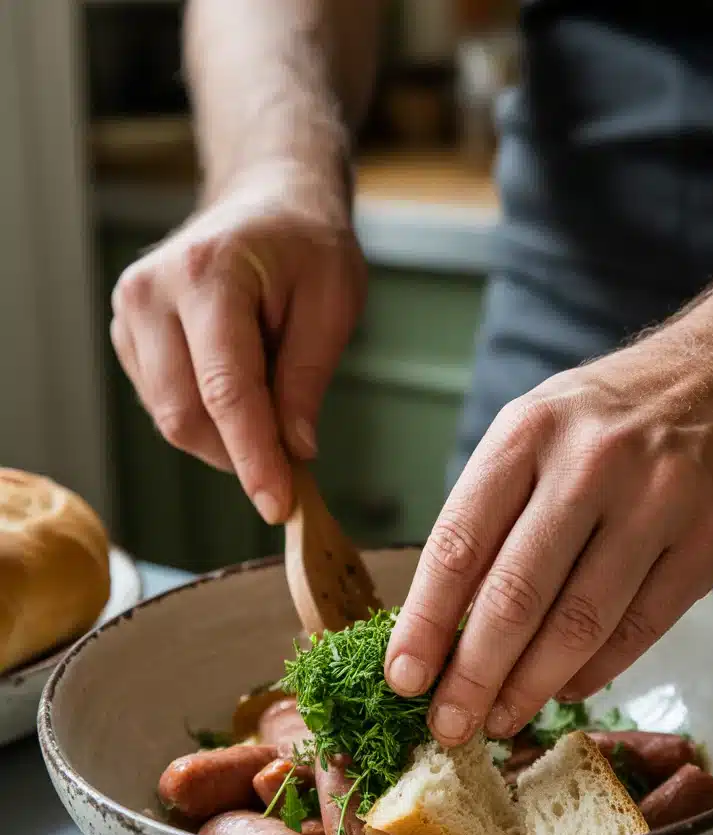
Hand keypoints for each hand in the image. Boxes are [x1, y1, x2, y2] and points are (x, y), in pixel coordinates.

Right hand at [110, 163, 365, 522]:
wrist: (268, 200)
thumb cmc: (307, 246)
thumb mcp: (332, 304)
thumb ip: (307, 379)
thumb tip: (292, 451)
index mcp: (207, 275)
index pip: (225, 391)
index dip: (254, 458)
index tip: (279, 505)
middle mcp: (152, 292)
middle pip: (184, 414)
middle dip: (239, 454)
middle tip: (291, 460)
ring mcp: (130, 312)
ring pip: (169, 417)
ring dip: (224, 437)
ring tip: (271, 400)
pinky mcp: (128, 334)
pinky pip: (163, 403)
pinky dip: (207, 418)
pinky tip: (240, 390)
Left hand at [384, 325, 712, 745]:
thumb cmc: (613, 417)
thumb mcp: (539, 432)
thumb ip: (495, 514)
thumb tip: (444, 624)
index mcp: (528, 433)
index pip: (459, 544)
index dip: (425, 622)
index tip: (403, 679)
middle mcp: (590, 463)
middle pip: (516, 594)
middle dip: (473, 675)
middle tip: (447, 727)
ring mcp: (658, 500)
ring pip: (580, 622)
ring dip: (531, 686)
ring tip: (500, 719)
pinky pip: (640, 628)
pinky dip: (595, 670)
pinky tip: (566, 688)